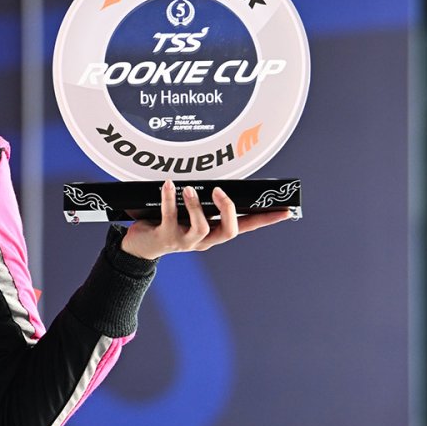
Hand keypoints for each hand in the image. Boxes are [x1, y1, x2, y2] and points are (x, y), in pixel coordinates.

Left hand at [121, 181, 293, 260]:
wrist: (140, 246)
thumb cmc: (170, 223)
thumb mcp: (192, 213)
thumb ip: (206, 202)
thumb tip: (218, 179)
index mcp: (216, 233)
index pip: (247, 226)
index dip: (267, 220)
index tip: (287, 210)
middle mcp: (204, 240)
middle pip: (229, 231)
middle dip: (228, 210)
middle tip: (221, 191)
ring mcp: (185, 242)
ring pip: (201, 227)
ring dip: (196, 206)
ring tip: (189, 188)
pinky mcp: (165, 237)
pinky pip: (170, 217)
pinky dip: (169, 199)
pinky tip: (168, 185)